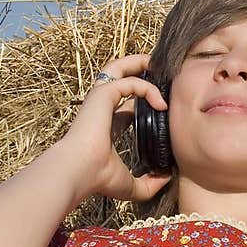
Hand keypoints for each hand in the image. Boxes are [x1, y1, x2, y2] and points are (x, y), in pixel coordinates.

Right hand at [63, 53, 172, 203]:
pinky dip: (148, 88)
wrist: (79, 171)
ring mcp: (100, 98)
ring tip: (159, 64)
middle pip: (118, 76)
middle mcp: (101, 107)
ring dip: (139, 62)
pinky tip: (161, 104)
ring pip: (118, 68)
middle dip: (138, 67)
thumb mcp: (131, 184)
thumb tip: (167, 179)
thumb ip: (150, 183)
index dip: (144, 99)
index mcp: (106, 124)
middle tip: (160, 68)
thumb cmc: (99, 178)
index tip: (165, 104)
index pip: (125, 103)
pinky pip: (130, 82)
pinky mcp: (103, 94)